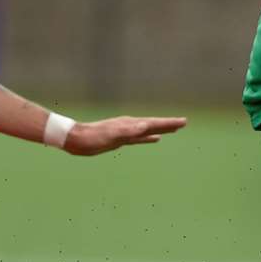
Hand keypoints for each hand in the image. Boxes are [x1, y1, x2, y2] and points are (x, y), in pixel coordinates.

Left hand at [64, 115, 186, 155]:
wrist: (76, 139)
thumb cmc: (93, 138)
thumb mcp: (112, 135)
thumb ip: (128, 131)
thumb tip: (145, 126)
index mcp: (130, 124)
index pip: (154, 123)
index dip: (169, 123)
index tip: (183, 121)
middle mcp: (130, 126)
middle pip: (154, 124)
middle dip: (169, 124)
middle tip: (184, 123)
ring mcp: (126, 132)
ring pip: (148, 130)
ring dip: (161, 130)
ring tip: (173, 130)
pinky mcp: (121, 140)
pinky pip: (140, 138)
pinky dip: (149, 138)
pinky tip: (155, 139)